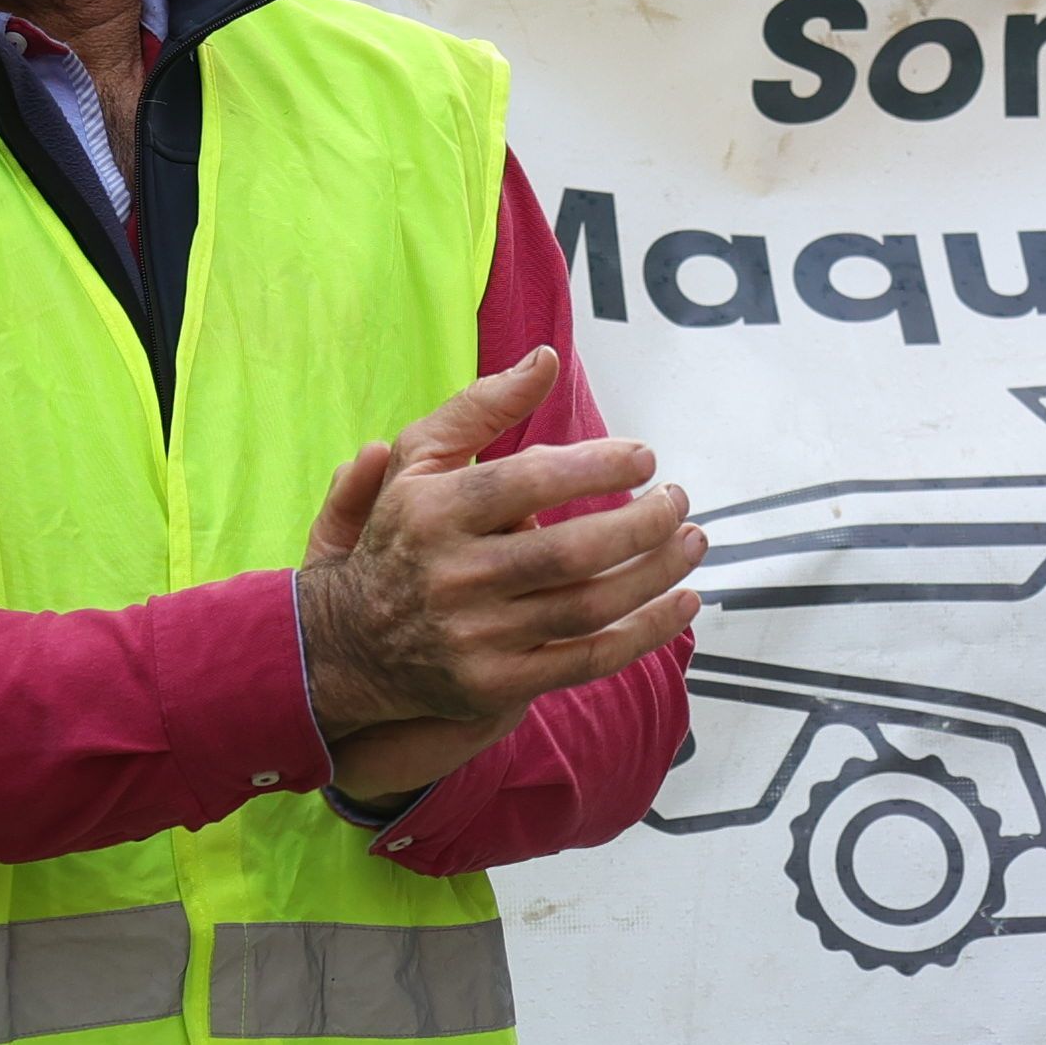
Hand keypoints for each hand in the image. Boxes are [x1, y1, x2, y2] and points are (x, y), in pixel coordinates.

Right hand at [294, 350, 703, 794]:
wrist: (351, 642)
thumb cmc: (402, 534)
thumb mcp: (419, 460)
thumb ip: (481, 406)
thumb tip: (546, 360)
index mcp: (435, 511)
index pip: (530, 482)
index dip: (598, 467)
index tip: (646, 458)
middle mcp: (453, 576)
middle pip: (570, 552)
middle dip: (642, 524)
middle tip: (678, 500)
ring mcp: (476, 637)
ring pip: (589, 606)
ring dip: (656, 574)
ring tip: (693, 542)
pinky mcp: (496, 684)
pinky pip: (589, 659)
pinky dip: (646, 631)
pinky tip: (683, 602)